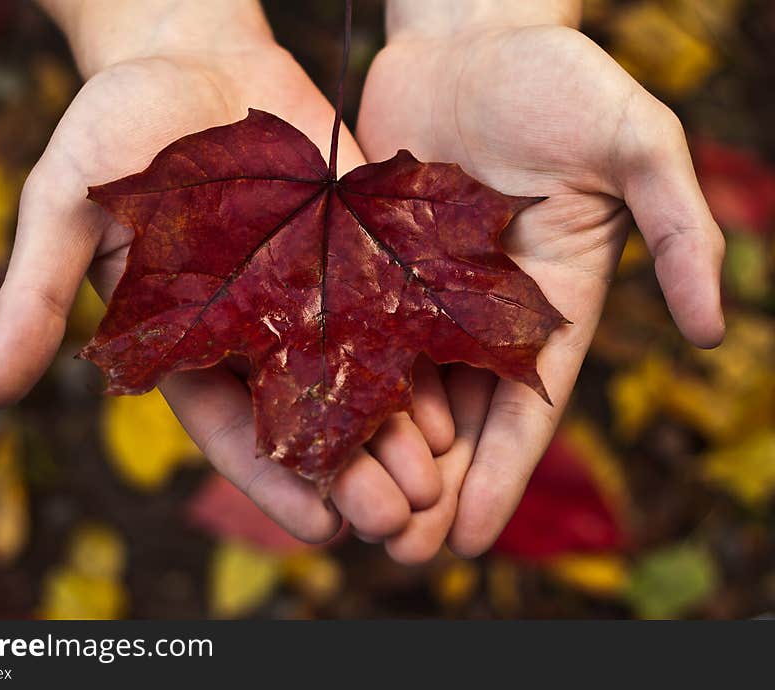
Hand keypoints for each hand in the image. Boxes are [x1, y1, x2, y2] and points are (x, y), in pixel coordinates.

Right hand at [0, 0, 442, 543]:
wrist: (188, 51)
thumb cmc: (116, 125)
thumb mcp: (65, 206)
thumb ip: (36, 292)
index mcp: (190, 338)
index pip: (234, 431)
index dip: (275, 484)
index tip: (322, 534)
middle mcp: (258, 327)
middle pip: (309, 419)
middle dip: (353, 474)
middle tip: (400, 524)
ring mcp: (313, 290)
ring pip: (360, 378)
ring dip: (398, 434)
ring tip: (438, 485)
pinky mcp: (357, 246)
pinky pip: (394, 311)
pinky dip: (422, 359)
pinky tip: (455, 403)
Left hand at [356, 5, 724, 561]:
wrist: (471, 34)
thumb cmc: (559, 79)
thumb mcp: (637, 141)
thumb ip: (682, 226)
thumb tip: (712, 332)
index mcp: (550, 304)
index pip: (527, 410)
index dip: (501, 478)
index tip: (466, 540)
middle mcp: (486, 311)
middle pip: (462, 420)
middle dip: (435, 489)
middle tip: (399, 553)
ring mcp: (424, 291)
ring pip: (405, 391)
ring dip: (382, 455)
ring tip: (350, 516)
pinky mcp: (370, 261)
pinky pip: (357, 337)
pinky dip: (343, 389)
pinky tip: (315, 435)